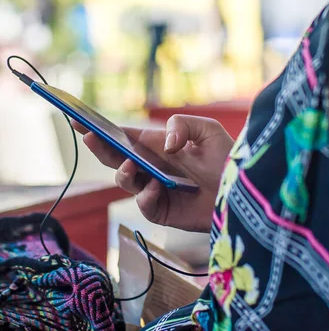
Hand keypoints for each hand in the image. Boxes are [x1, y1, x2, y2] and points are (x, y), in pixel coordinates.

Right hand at [74, 115, 232, 232]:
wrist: (241, 193)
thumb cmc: (226, 158)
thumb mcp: (207, 131)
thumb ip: (182, 125)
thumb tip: (163, 144)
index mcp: (158, 145)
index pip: (125, 137)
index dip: (103, 131)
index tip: (82, 122)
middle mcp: (152, 166)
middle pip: (116, 158)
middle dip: (100, 148)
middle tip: (89, 137)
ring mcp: (154, 189)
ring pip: (125, 181)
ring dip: (123, 172)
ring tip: (131, 166)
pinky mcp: (162, 211)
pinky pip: (144, 205)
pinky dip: (145, 196)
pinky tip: (155, 188)